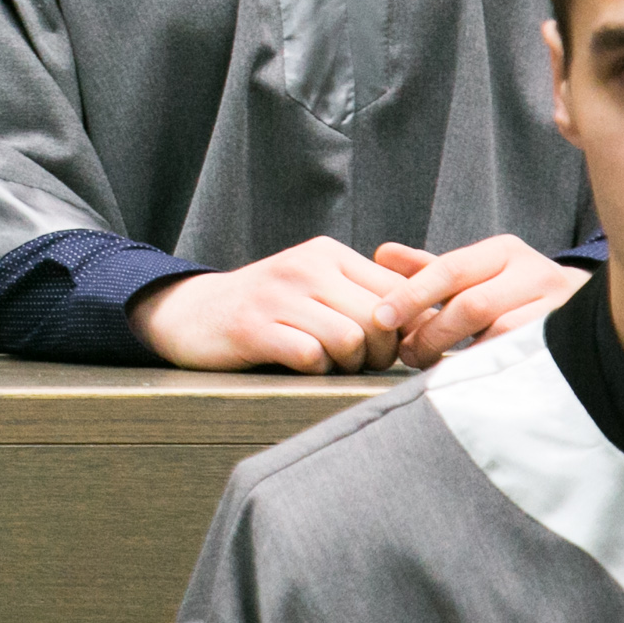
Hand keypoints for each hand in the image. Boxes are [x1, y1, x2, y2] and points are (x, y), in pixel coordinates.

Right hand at [128, 236, 409, 371]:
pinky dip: (313, 369)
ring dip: (346, 363)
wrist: (191, 313)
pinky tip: (299, 364)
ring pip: (349, 338)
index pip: (398, 290)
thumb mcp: (315, 284)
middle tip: (358, 362)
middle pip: (379, 318)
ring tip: (328, 363)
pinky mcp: (253, 326)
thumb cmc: (268, 308)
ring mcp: (277, 295)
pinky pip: (310, 356)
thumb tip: (431, 320)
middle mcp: (304, 266)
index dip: (405, 329)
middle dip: (380, 352)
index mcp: (327, 253)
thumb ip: (364, 293)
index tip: (389, 348)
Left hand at [371, 237, 587, 367]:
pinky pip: (523, 356)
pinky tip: (469, 377)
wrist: (595, 313)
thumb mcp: (476, 272)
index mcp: (504, 252)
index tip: (381, 318)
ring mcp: (558, 308)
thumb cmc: (515, 292)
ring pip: (500, 333)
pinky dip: (491, 367)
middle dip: (432, 333)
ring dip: (459, 354)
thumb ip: (429, 267)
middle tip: (408, 354)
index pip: (450, 269)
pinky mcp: (569, 341)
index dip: (411, 294)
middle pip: (473, 304)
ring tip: (433, 366)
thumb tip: (381, 254)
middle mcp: (535, 273)